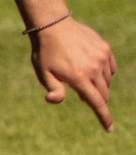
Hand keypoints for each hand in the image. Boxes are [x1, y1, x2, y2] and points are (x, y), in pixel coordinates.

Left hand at [31, 16, 116, 130]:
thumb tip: (55, 100)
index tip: (109, 129)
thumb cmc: (45, 53)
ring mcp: (102, 57)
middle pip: (104, 94)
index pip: (97, 103)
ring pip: (108, 81)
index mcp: (80, 78)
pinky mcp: (105, 49)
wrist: (53, 26)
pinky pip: (111, 68)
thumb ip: (53, 89)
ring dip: (99, 85)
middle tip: (82, 94)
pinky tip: (92, 69)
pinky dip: (105, 73)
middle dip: (97, 100)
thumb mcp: (44, 74)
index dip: (104, 118)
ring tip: (82, 78)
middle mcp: (94, 68)